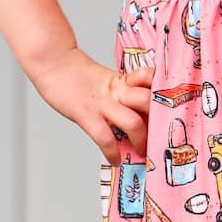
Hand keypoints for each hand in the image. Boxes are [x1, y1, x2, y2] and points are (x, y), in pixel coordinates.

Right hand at [30, 44, 151, 164]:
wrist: (51, 61)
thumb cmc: (75, 75)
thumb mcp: (104, 79)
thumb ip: (120, 91)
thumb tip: (135, 111)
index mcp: (122, 81)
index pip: (151, 81)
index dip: (162, 92)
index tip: (169, 109)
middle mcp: (116, 92)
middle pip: (149, 101)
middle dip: (158, 121)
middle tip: (161, 136)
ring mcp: (102, 103)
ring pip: (133, 121)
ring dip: (141, 140)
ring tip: (142, 151)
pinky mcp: (85, 114)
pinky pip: (104, 137)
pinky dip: (112, 152)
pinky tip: (114, 160)